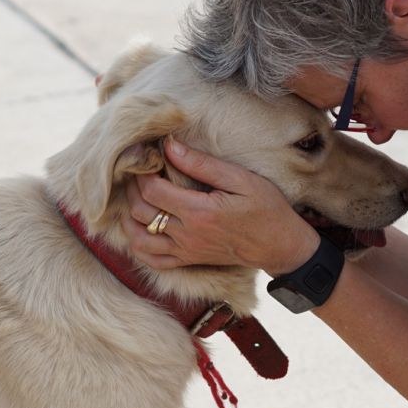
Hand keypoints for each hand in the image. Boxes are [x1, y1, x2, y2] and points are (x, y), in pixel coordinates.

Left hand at [121, 138, 319, 273]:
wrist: (278, 245)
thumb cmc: (264, 208)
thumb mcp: (240, 179)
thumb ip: (202, 164)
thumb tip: (170, 146)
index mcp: (199, 212)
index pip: (153, 191)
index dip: (142, 173)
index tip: (146, 158)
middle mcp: (187, 234)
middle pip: (141, 212)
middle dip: (133, 189)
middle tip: (138, 173)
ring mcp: (185, 250)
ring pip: (139, 239)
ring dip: (129, 218)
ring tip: (135, 197)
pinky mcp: (187, 260)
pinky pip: (152, 260)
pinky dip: (138, 246)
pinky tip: (139, 227)